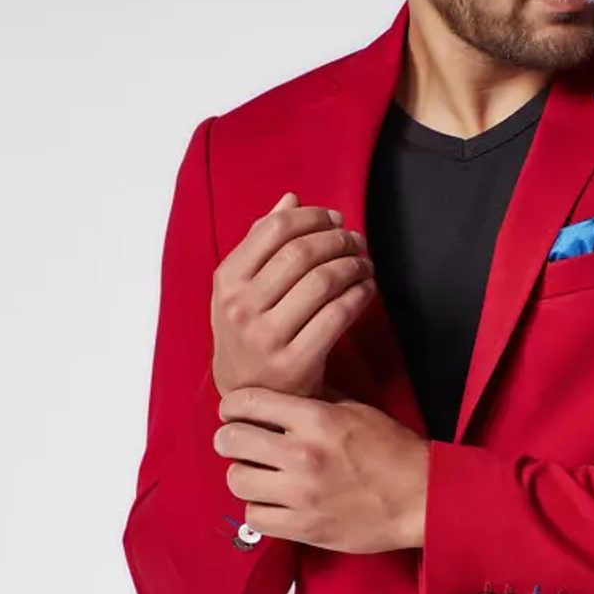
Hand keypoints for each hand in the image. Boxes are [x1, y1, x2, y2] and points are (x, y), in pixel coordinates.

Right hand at [210, 192, 375, 399]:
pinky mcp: (296, 362)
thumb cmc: (249, 332)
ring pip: (323, 281)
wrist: (249, 395)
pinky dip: (360, 295)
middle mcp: (242, 307)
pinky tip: (366, 289)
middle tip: (356, 241)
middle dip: (338, 240)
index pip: (274, 229)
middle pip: (302, 252)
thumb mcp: (241, 288)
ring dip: (353, 265)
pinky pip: (338, 315)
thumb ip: (262, 242)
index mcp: (227, 281)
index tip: (335, 219)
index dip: (312, 217)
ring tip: (364, 263)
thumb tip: (291, 199)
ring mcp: (267, 337)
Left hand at [213, 385, 429, 552]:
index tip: (233, 411)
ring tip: (257, 473)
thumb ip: (314, 400)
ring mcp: (302, 495)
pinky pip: (254, 516)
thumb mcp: (356, 409)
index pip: (249, 402)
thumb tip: (280, 391)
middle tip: (237, 441)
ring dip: (244, 474)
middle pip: (232, 440)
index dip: (232, 405)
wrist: (421, 497)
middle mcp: (304, 455)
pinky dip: (258, 508)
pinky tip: (272, 501)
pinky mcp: (305, 527)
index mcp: (317, 420)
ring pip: (237, 479)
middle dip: (230, 438)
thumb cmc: (393, 451)